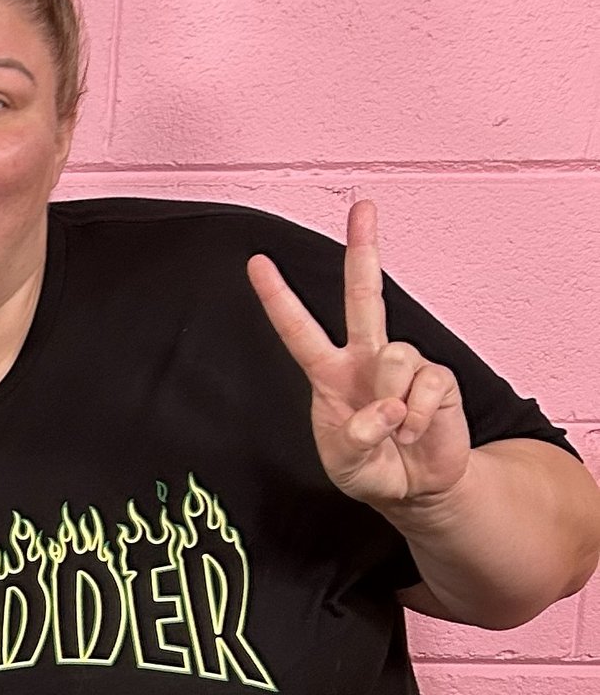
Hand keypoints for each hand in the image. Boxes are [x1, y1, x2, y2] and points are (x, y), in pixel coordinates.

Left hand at [250, 199, 471, 514]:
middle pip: (365, 295)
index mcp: (329, 372)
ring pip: (396, 356)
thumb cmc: (371, 467)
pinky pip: (427, 386)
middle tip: (363, 205)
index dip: (278, 297)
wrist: (415, 489)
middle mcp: (366, 358)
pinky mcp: (439, 379)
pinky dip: (418, 418)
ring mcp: (404, 365)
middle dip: (364, 249)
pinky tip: (415, 432)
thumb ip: (354, 439)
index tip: (256, 262)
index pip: (298, 330)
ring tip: (395, 431)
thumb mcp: (345, 464)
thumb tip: (383, 409)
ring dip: (394, 403)